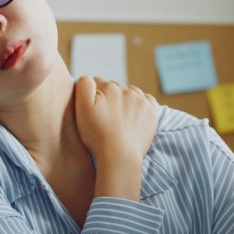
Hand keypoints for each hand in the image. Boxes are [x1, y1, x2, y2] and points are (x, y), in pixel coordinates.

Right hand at [74, 76, 159, 199]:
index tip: (92, 109)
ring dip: (124, 99)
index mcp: (109, 87)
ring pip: (130, 92)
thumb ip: (84, 86)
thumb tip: (89, 77)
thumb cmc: (97, 135)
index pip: (97, 83)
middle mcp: (127, 90)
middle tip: (104, 116)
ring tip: (118, 117)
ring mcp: (141, 101)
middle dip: (108, 96)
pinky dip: (141, 103)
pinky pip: (147, 99)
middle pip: (114, 87)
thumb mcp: (82, 109)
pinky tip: (134, 113)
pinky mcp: (152, 112)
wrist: (120, 155)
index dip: (92, 95)